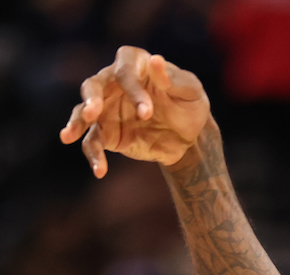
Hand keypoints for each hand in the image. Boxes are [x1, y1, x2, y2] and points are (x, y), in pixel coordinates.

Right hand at [59, 45, 210, 176]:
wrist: (189, 136)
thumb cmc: (190, 104)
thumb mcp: (190, 91)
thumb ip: (172, 80)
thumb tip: (156, 60)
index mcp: (135, 65)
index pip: (125, 71)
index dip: (132, 90)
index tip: (146, 112)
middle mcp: (113, 83)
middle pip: (93, 86)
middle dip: (91, 99)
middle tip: (93, 114)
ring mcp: (106, 108)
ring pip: (84, 113)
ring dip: (77, 123)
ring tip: (68, 136)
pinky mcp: (106, 133)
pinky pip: (92, 142)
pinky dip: (94, 155)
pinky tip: (99, 170)